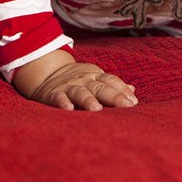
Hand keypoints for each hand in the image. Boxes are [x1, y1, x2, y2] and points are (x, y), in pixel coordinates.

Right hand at [13, 49, 137, 110]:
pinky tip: (68, 109)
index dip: (122, 90)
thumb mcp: (95, 78)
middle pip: (100, 87)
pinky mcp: (53, 93)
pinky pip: (58, 97)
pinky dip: (63, 102)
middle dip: (114, 97)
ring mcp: (69, 86)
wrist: (48, 73)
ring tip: (97, 109)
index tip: (133, 102)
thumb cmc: (78, 80)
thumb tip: (132, 90)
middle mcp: (84, 80)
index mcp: (96, 76)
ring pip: (80, 92)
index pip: (111, 81)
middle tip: (125, 106)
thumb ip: (112, 85)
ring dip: (89, 100)